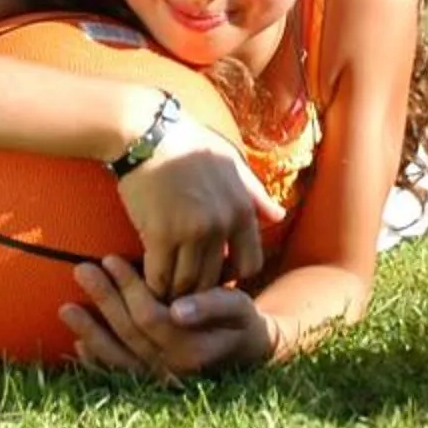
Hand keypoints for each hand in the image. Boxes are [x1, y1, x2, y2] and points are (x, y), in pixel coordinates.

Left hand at [61, 255, 274, 379]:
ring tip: (64, 307)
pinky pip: (117, 375)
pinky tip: (77, 343)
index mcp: (192, 350)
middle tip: (81, 268)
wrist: (245, 352)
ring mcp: (157, 380)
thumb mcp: (239, 307)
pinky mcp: (148, 383)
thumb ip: (213, 306)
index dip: (128, 287)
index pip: (150, 316)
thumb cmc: (240, 321)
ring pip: (116, 358)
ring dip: (89, 332)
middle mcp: (171, 370)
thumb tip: (177, 310)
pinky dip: (96, 361)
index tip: (111, 258)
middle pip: (128, 333)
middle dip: (103, 298)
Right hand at [114, 115, 282, 297]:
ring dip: (176, 293)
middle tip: (187, 293)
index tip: (215, 275)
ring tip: (166, 292)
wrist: (148, 134)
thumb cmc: (189, 146)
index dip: (233, 276)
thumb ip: (255, 195)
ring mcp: (191, 230)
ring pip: (187, 283)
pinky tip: (149, 282)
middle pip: (215, 279)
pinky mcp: (160, 233)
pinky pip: (160, 275)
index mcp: (242, 209)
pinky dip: (155, 284)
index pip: (251, 264)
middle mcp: (221, 223)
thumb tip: (279, 215)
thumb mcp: (232, 164)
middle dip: (201, 291)